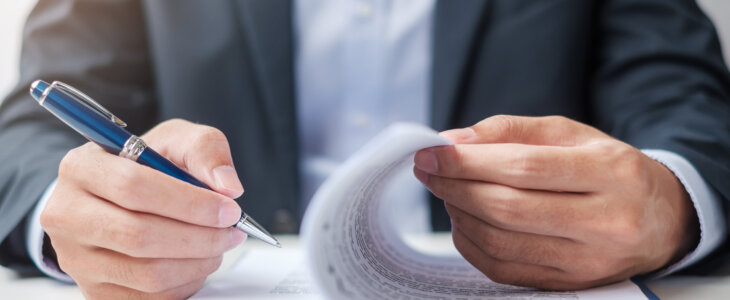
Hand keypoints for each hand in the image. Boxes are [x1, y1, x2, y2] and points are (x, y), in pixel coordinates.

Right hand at [41, 119, 246, 298]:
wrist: (120, 196)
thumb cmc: (149, 165)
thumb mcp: (177, 139)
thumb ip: (206, 150)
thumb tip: (228, 186)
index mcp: (81, 167)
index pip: (133, 187)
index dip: (189, 203)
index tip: (228, 208)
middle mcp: (67, 214)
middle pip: (138, 236)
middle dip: (199, 237)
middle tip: (232, 231)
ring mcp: (75, 257)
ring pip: (146, 273)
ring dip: (197, 262)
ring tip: (219, 245)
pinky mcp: (93, 290)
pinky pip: (148, 298)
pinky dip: (185, 282)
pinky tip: (198, 262)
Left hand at [413, 115, 698, 289]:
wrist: (661, 219)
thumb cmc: (609, 169)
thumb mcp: (572, 134)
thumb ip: (511, 131)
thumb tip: (453, 141)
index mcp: (610, 173)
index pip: (523, 167)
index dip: (467, 161)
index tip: (431, 152)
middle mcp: (606, 222)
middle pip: (508, 208)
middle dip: (455, 186)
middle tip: (428, 169)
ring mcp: (589, 261)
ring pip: (501, 242)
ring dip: (459, 213)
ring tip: (446, 190)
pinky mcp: (571, 285)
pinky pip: (503, 269)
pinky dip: (472, 243)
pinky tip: (464, 219)